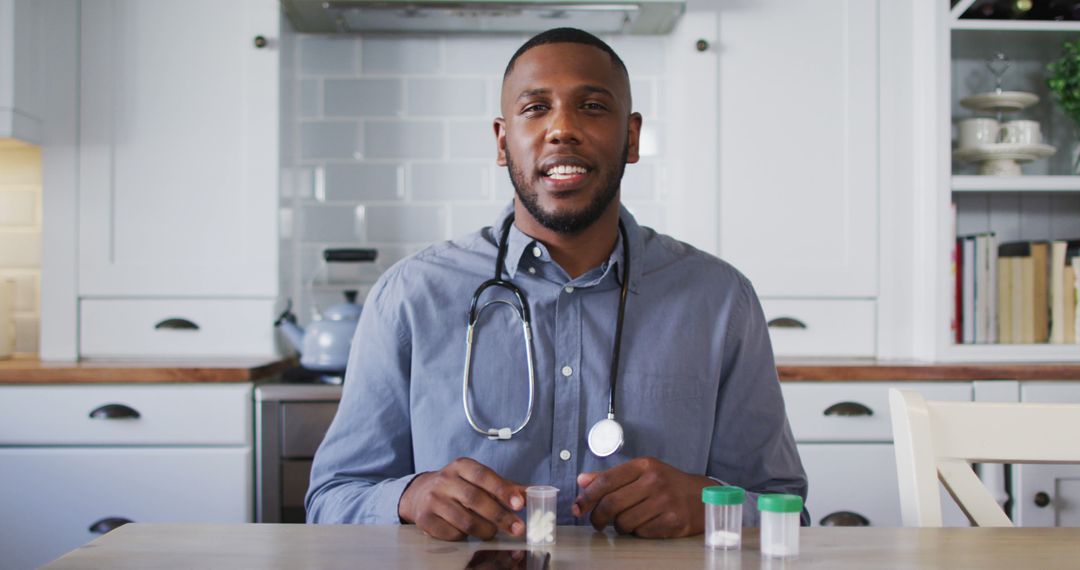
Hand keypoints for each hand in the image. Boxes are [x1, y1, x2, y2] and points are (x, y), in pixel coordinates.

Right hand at [398, 457, 526, 540]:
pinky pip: (452, 533)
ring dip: (485, 530)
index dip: (503, 490)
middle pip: (475, 500)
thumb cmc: (458, 487)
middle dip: (500, 516)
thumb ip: (505, 486)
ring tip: (493, 533)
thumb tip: (532, 495)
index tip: (520, 504)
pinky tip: (468, 533)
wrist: (420, 494)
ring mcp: (433, 500)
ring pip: (465, 520)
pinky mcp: (425, 519)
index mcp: (461, 466)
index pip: (483, 476)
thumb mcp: (478, 480)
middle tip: (517, 528)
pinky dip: (465, 536)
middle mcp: (445, 480)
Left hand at [571, 457, 713, 537]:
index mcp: (644, 465)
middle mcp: (655, 481)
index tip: (577, 507)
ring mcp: (665, 502)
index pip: (606, 481)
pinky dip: (637, 532)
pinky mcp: (674, 521)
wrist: (702, 496)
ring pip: (624, 522)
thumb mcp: (641, 472)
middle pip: (611, 504)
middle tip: (597, 522)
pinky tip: (643, 524)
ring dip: (619, 526)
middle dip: (597, 517)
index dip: (586, 496)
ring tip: (625, 522)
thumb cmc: (667, 483)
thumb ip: (610, 476)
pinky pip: (641, 533)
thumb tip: (581, 480)